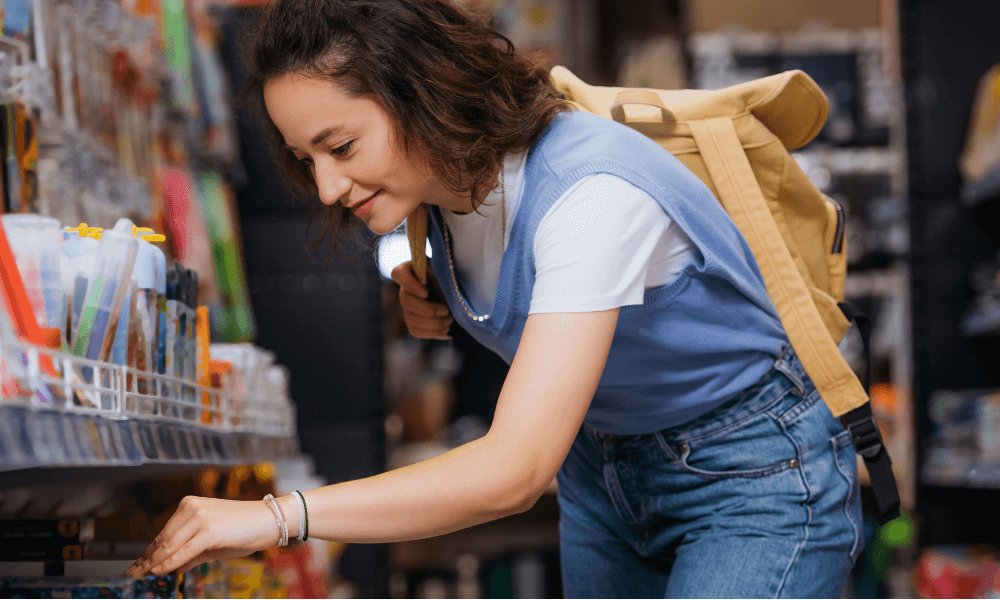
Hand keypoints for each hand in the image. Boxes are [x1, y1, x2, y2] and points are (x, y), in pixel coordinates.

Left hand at [124, 496, 278, 577]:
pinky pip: (182, 551)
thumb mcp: (212, 542)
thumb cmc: (243, 530)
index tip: (137, 565)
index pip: (163, 533)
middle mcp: (192, 508)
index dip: (149, 552)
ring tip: (142, 575)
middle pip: (163, 539)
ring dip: (154, 563)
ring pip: (169, 545)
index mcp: (190, 505)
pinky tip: (158, 571)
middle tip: (132, 573)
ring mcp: (200, 517)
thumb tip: (171, 566)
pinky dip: (168, 563)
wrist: (268, 522)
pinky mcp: (209, 530)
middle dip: (147, 559)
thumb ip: (190, 552)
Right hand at [391, 261, 452, 339]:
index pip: (398, 273)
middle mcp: (405, 289)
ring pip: (411, 318)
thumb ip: (441, 270)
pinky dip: (432, 332)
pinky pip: (416, 331)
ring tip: (450, 319)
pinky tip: (445, 328)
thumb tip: (444, 278)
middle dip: (428, 309)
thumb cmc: (451, 278)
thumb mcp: (446, 270)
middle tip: (446, 310)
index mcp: (411, 270)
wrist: (457, 296)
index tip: (425, 292)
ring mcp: (407, 308)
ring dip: (433, 322)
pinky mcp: (412, 323)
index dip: (409, 284)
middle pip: (405, 300)